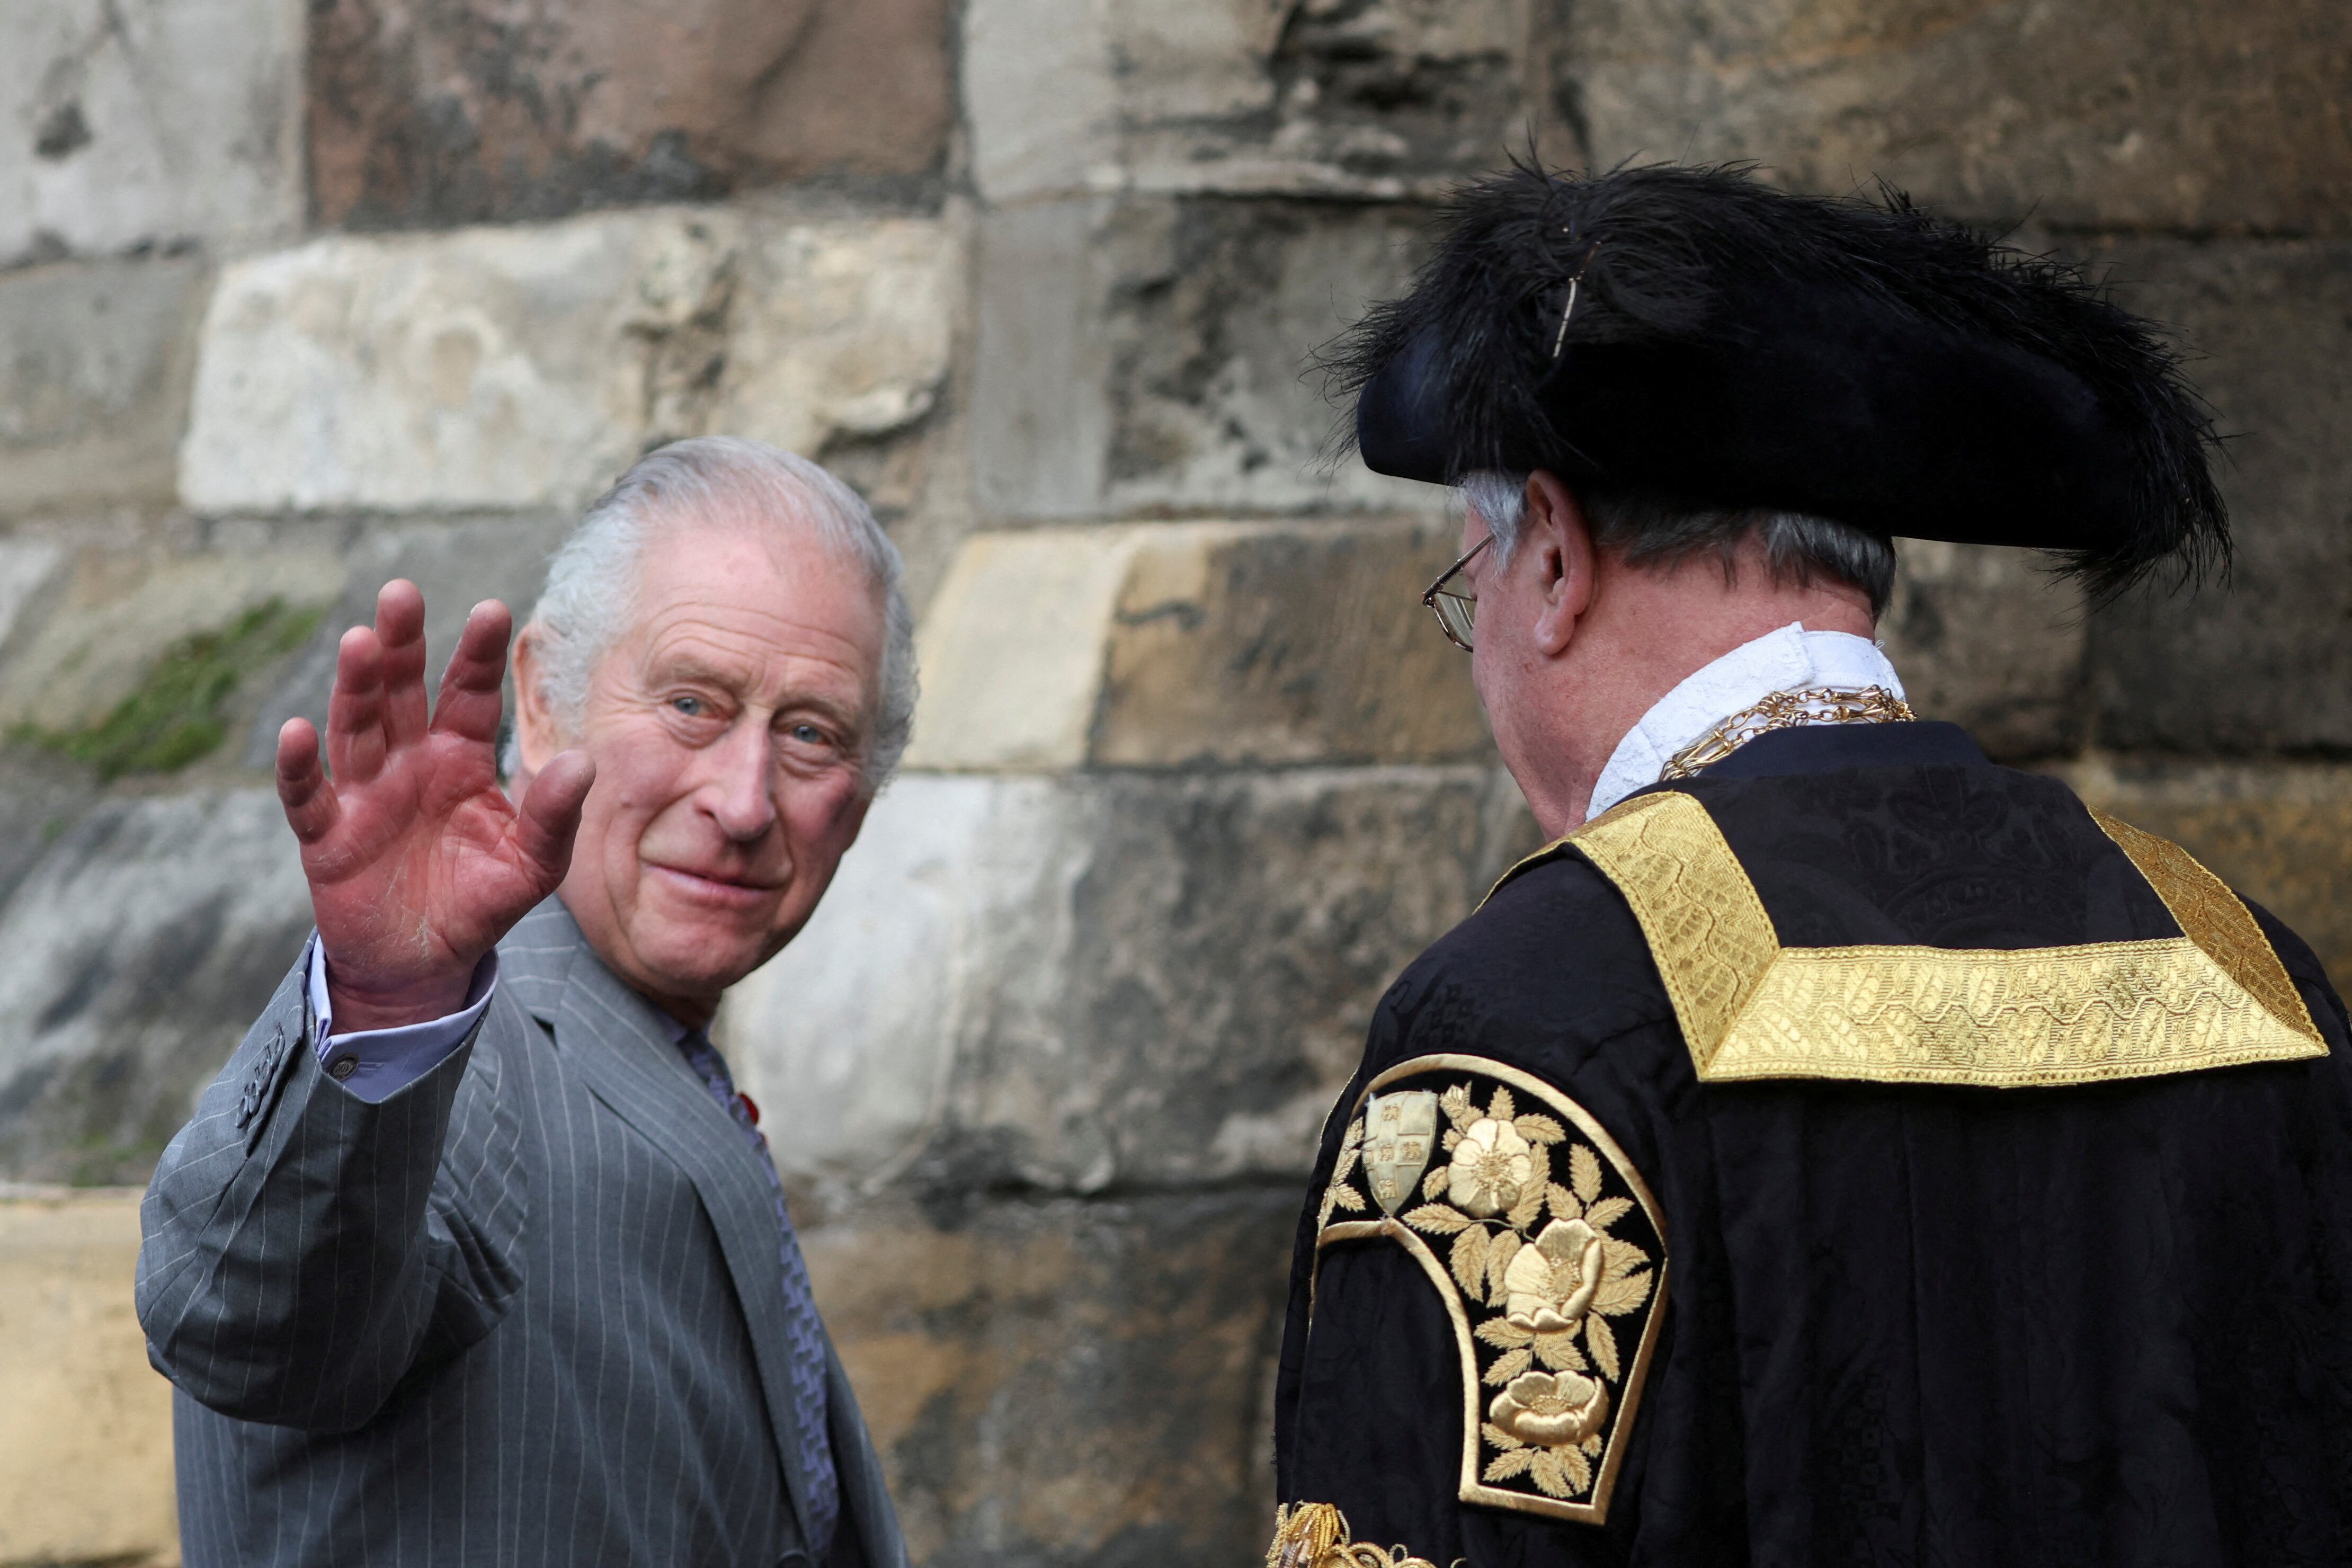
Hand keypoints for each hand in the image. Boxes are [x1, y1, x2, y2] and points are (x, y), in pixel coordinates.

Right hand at [276, 581, 595, 1031]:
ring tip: (361, 641)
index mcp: (460, 757)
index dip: (476, 654)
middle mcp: (409, 761)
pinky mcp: (327, 834)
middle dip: (401, 644)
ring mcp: (364, 793)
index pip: (468, 693)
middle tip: (402, 593)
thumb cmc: (481, 901)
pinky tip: (296, 732)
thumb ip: (555, 815)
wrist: (425, 962)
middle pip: (401, 691)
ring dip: (355, 686)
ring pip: (355, 727)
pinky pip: (308, 794)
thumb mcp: (534, 865)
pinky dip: (297, 766)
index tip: (491, 609)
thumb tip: (584, 761)